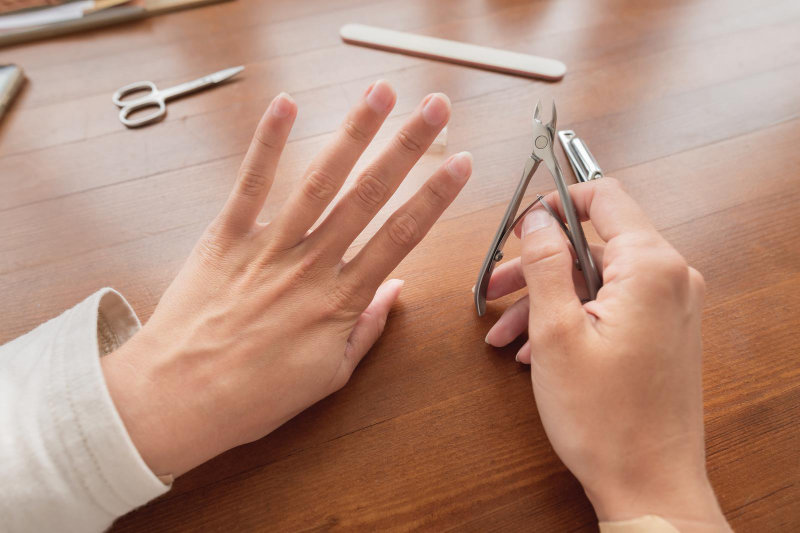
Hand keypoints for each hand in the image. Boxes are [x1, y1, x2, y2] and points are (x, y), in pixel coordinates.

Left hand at [101, 81, 471, 476]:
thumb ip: (365, 329)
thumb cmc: (254, 396)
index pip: (400, 238)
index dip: (434, 197)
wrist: (178, 399)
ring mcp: (268, 247)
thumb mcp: (327, 376)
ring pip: (319, 181)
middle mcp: (310, 265)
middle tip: (435, 108)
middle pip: (368, 196)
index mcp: (339, 301)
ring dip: (353, 133)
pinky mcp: (226, 237)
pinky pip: (251, 184)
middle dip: (407, 148)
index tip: (461, 163)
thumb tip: (395, 290)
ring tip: (380, 94)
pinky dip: (267, 143)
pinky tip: (286, 105)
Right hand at [484, 179, 729, 529]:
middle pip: (593, 245)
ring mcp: (670, 307)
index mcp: (651, 267)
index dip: (556, 202)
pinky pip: (610, 307)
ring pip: (596, 280)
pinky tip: (534, 349)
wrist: (649, 484)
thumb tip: (537, 219)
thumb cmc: (605, 418)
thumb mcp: (556, 332)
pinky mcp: (663, 332)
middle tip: (494, 289)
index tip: (522, 224)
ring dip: (547, 300)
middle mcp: (671, 279)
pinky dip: (571, 319)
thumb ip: (545, 264)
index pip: (605, 196)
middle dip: (537, 267)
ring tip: (505, 332)